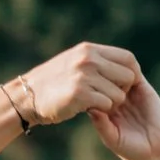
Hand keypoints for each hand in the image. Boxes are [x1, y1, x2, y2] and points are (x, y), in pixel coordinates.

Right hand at [16, 40, 140, 129]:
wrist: (27, 96)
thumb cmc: (52, 82)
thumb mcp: (73, 61)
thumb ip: (94, 60)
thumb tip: (119, 65)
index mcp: (89, 50)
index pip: (128, 58)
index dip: (132, 73)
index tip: (125, 85)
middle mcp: (89, 59)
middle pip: (128, 76)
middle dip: (123, 90)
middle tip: (110, 96)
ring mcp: (84, 76)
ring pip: (119, 94)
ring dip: (111, 103)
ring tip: (95, 102)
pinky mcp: (80, 94)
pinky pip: (107, 104)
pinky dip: (101, 110)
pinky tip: (87, 108)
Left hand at [88, 68, 159, 159]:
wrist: (157, 151)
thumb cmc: (131, 149)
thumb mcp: (112, 139)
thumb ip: (101, 124)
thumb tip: (89, 107)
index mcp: (102, 108)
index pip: (90, 90)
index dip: (88, 85)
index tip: (89, 87)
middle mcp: (113, 98)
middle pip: (101, 77)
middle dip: (99, 75)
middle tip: (101, 79)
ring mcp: (128, 92)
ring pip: (117, 71)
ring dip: (114, 71)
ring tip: (116, 82)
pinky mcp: (143, 89)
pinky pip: (135, 73)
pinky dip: (130, 71)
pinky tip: (129, 82)